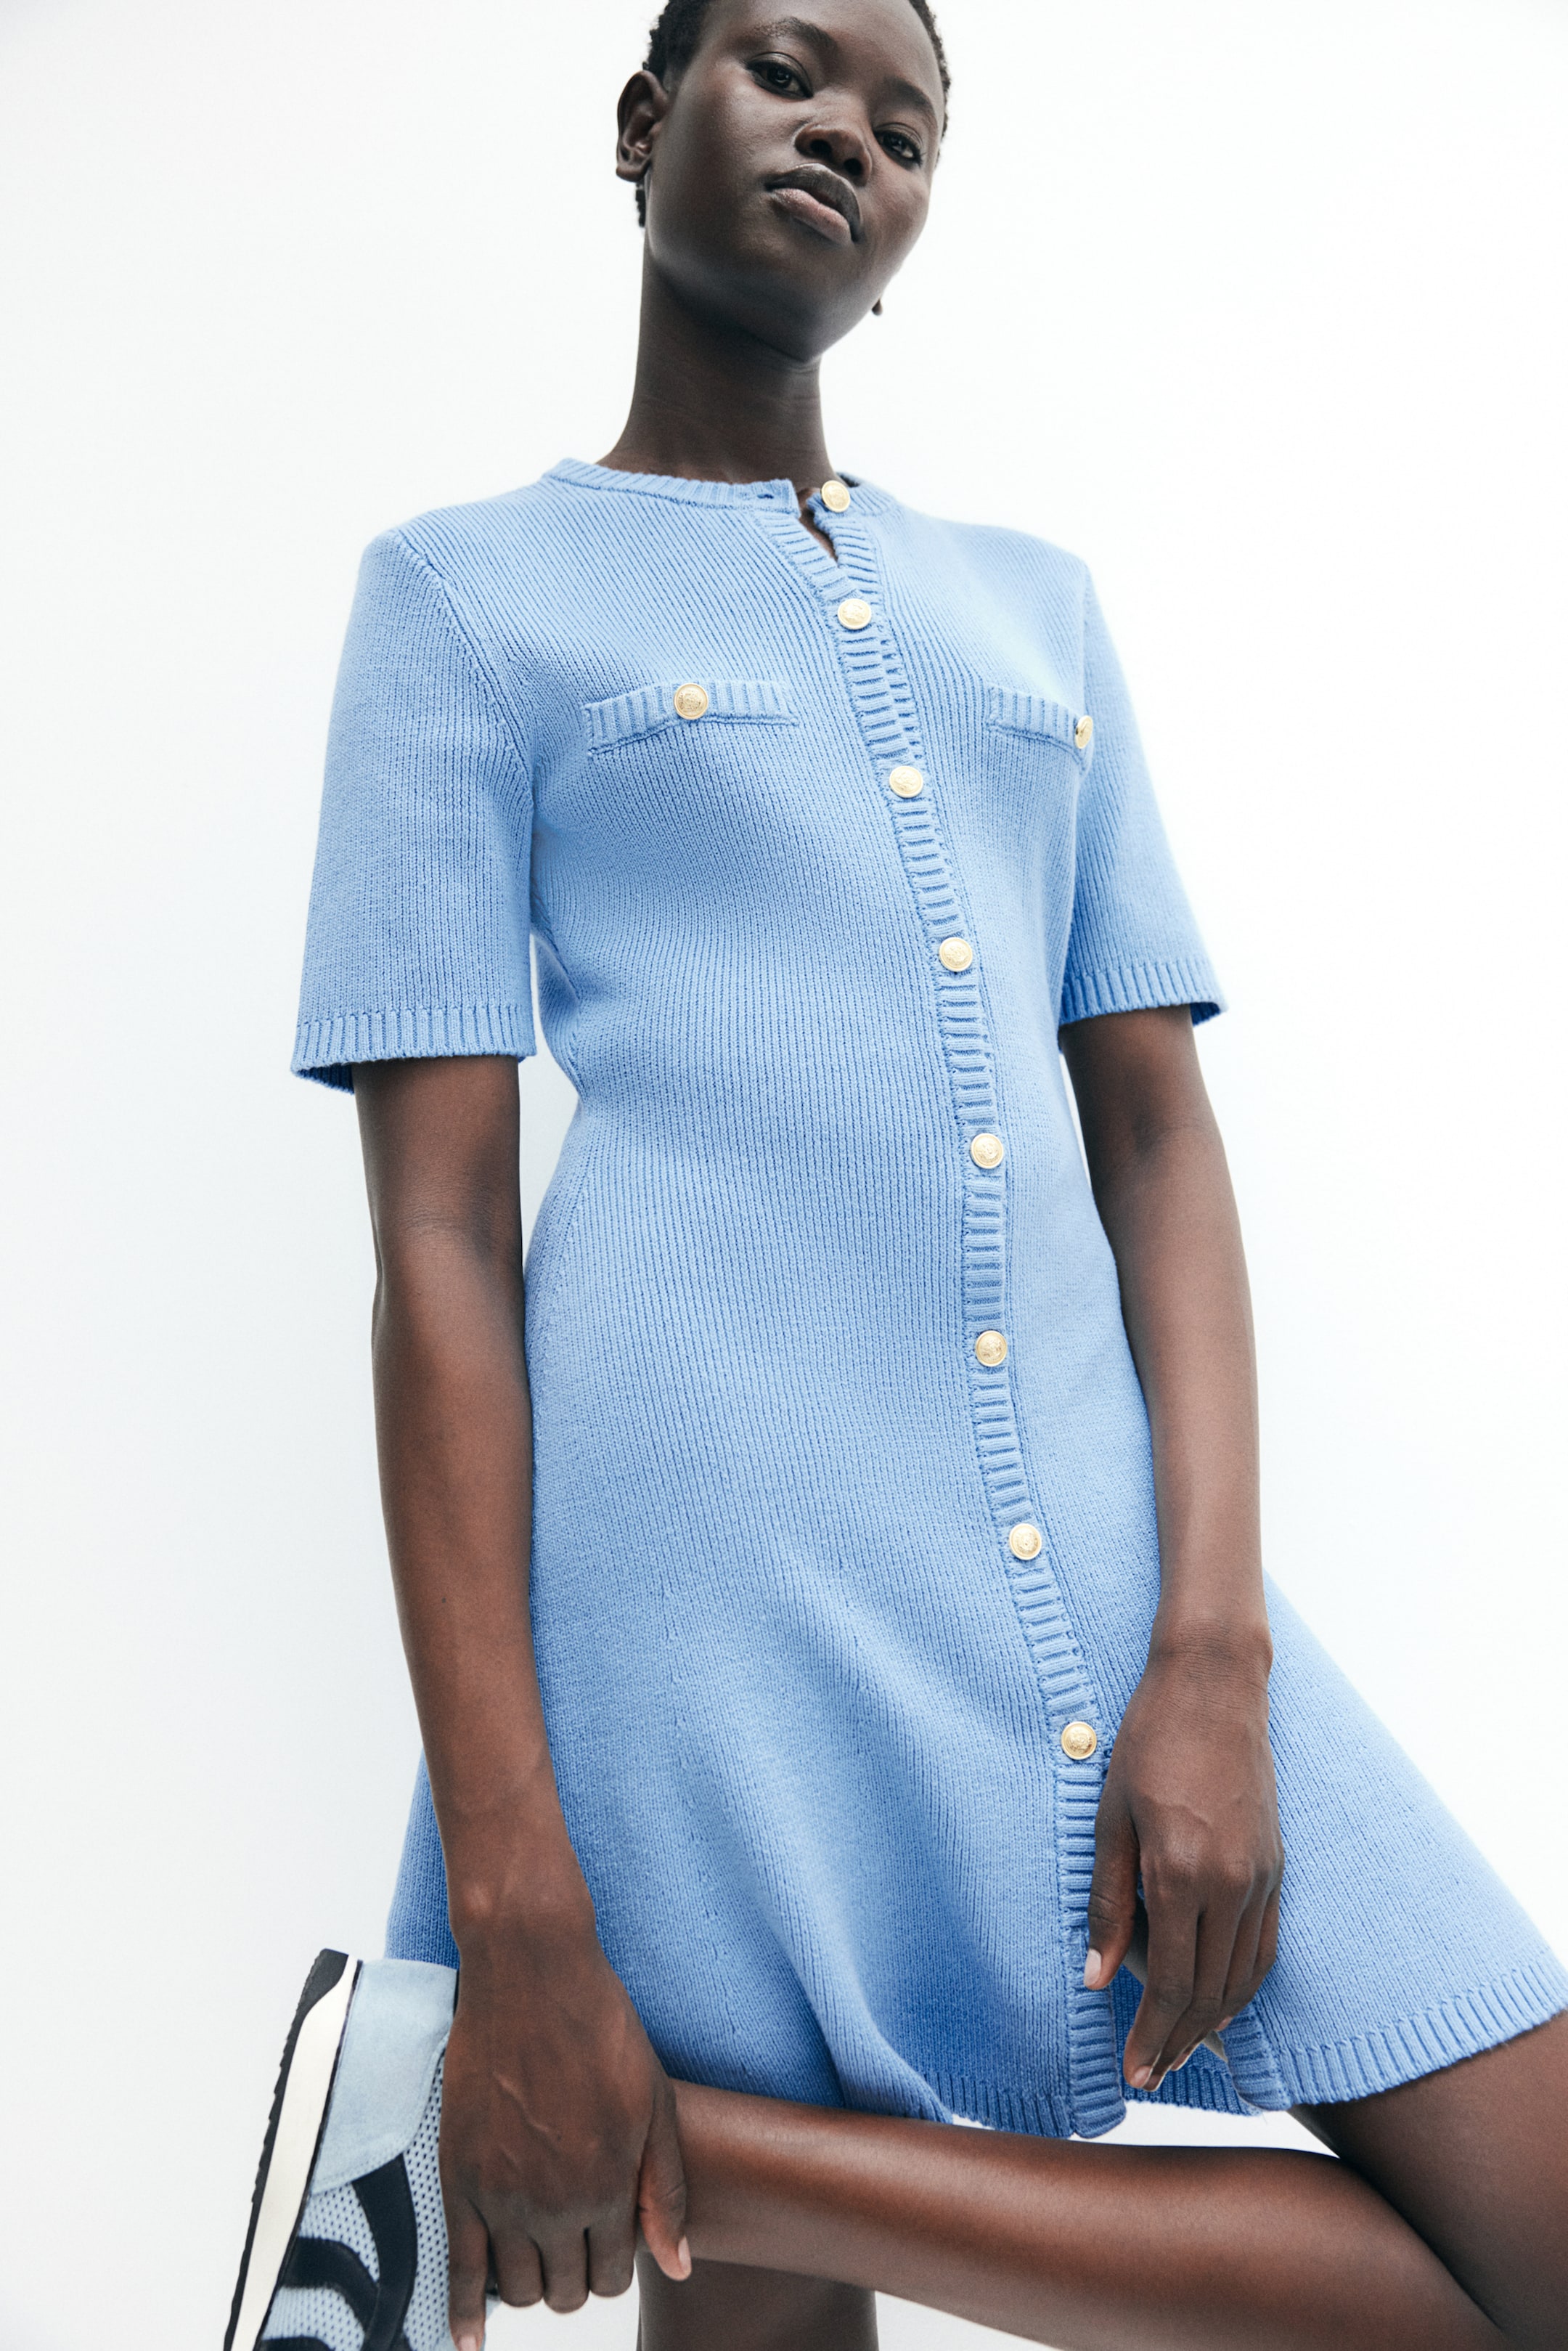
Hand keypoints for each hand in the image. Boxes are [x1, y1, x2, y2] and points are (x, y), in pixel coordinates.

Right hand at [440, 1921, 689, 2346]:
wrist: (530, 1972)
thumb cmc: (600, 2027)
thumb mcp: (654, 2102)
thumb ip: (665, 2190)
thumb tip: (679, 2267)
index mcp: (610, 2185)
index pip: (617, 2273)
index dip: (617, 2261)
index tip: (610, 2235)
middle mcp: (555, 2203)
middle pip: (567, 2291)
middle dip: (576, 2277)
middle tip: (575, 2241)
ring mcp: (502, 2195)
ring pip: (519, 2289)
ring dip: (532, 2285)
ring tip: (538, 2255)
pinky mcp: (459, 2178)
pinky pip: (459, 2269)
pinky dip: (464, 2314)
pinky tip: (469, 2343)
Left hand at [1083, 1635, 1282, 2091]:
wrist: (1213, 1686)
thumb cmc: (1149, 1744)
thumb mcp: (1109, 1820)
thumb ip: (1105, 1904)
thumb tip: (1095, 1980)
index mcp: (1181, 1874)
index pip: (1168, 1984)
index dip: (1150, 2036)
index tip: (1133, 2072)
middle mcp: (1231, 1885)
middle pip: (1208, 1993)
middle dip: (1178, 2043)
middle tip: (1149, 2076)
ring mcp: (1262, 1877)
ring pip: (1242, 1979)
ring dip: (1212, 2024)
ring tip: (1180, 2051)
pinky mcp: (1278, 1867)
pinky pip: (1264, 1948)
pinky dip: (1243, 1986)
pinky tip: (1220, 2004)